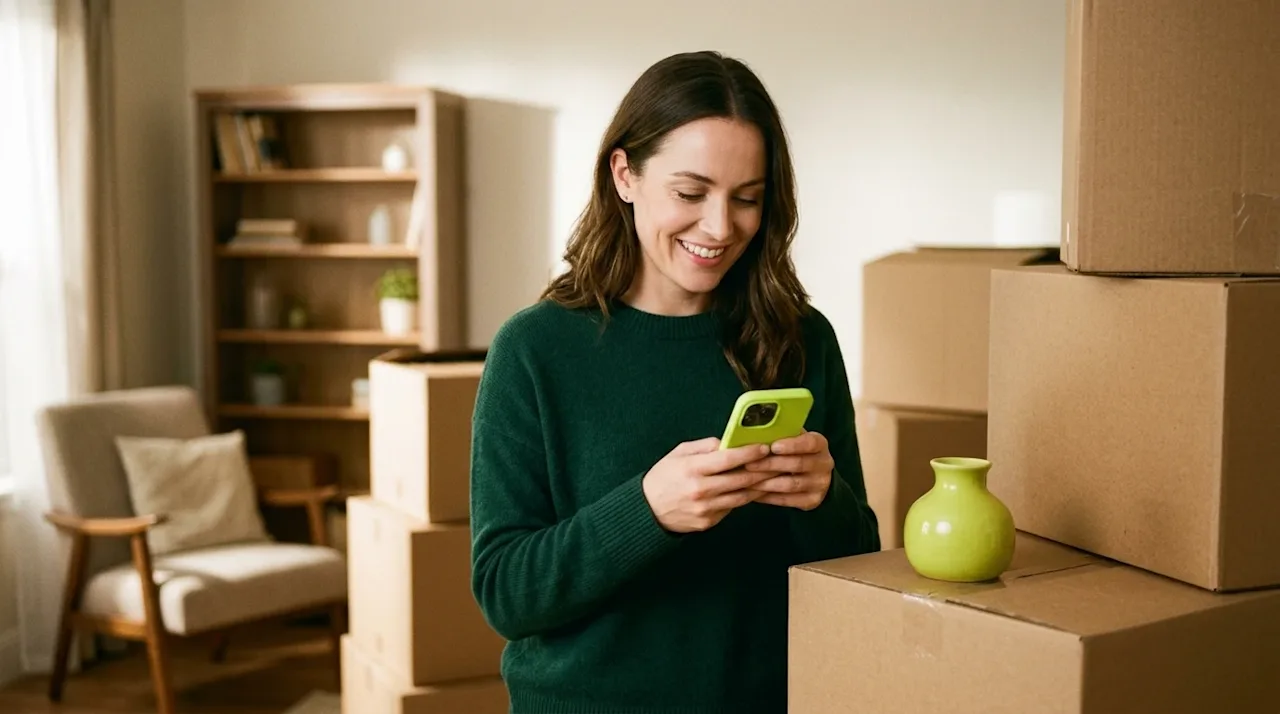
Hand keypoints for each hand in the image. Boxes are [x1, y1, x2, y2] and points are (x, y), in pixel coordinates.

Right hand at [642, 438, 776, 532]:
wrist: (647, 510)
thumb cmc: (663, 477)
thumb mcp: (678, 454)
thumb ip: (704, 446)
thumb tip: (729, 442)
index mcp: (692, 468)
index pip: (728, 459)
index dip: (749, 452)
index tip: (764, 446)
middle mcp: (701, 490)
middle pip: (740, 479)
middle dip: (762, 469)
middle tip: (778, 461)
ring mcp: (706, 508)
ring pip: (742, 496)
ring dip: (759, 486)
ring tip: (773, 475)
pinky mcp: (709, 522)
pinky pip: (732, 507)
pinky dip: (744, 498)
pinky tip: (754, 490)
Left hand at [744, 431, 833, 510]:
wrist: (814, 476)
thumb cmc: (796, 452)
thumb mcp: (794, 439)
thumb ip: (781, 435)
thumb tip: (756, 431)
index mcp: (820, 444)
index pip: (810, 443)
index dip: (792, 445)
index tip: (773, 446)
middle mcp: (824, 464)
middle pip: (798, 464)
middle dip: (771, 464)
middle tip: (749, 464)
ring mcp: (820, 484)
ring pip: (790, 485)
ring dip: (766, 483)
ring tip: (747, 480)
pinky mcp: (812, 500)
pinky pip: (787, 500)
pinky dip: (768, 497)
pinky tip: (754, 493)